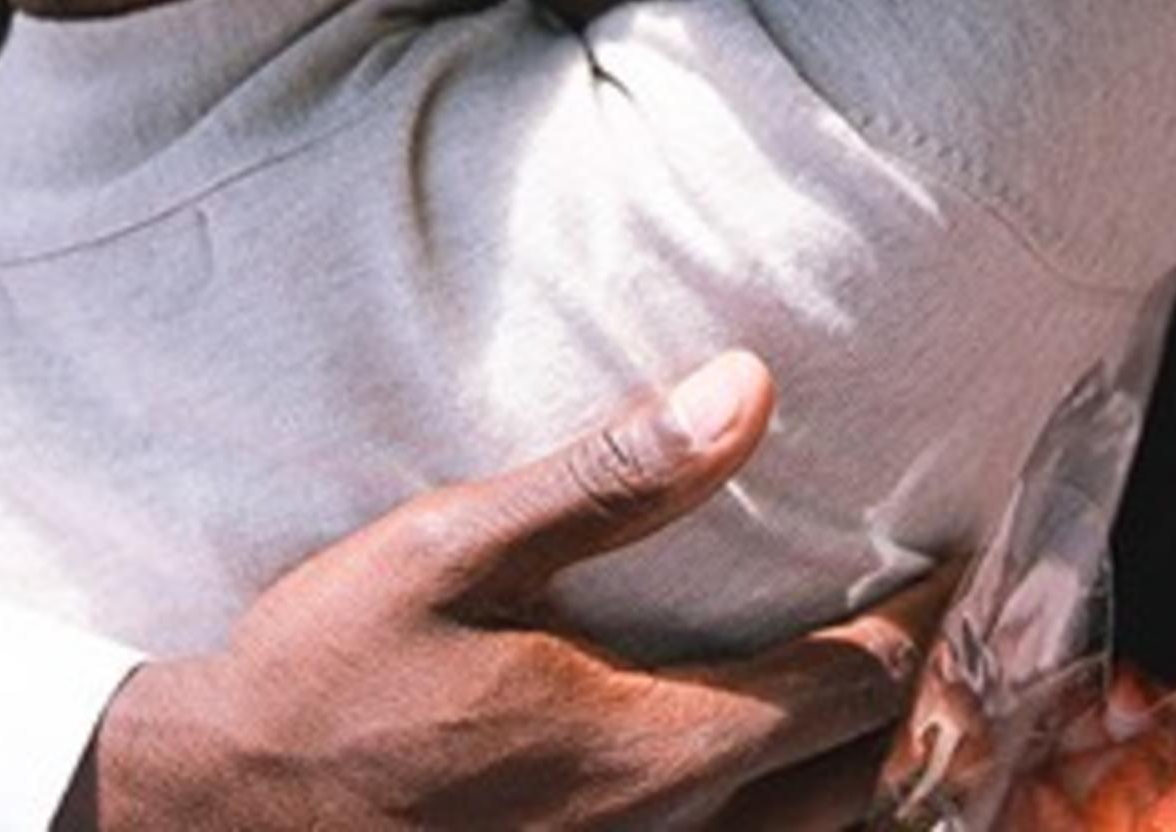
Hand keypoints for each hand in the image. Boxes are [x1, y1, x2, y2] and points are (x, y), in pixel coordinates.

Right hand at [58, 351, 945, 830]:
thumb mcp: (456, 546)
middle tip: (955, 625)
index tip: (961, 551)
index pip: (851, 689)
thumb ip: (612, 474)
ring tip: (898, 700)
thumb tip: (750, 387)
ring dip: (871, 780)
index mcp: (650, 751)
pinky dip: (794, 819)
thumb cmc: (333, 670)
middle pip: (860, 791)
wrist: (214, 816)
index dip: (923, 621)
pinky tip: (780, 775)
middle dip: (924, 709)